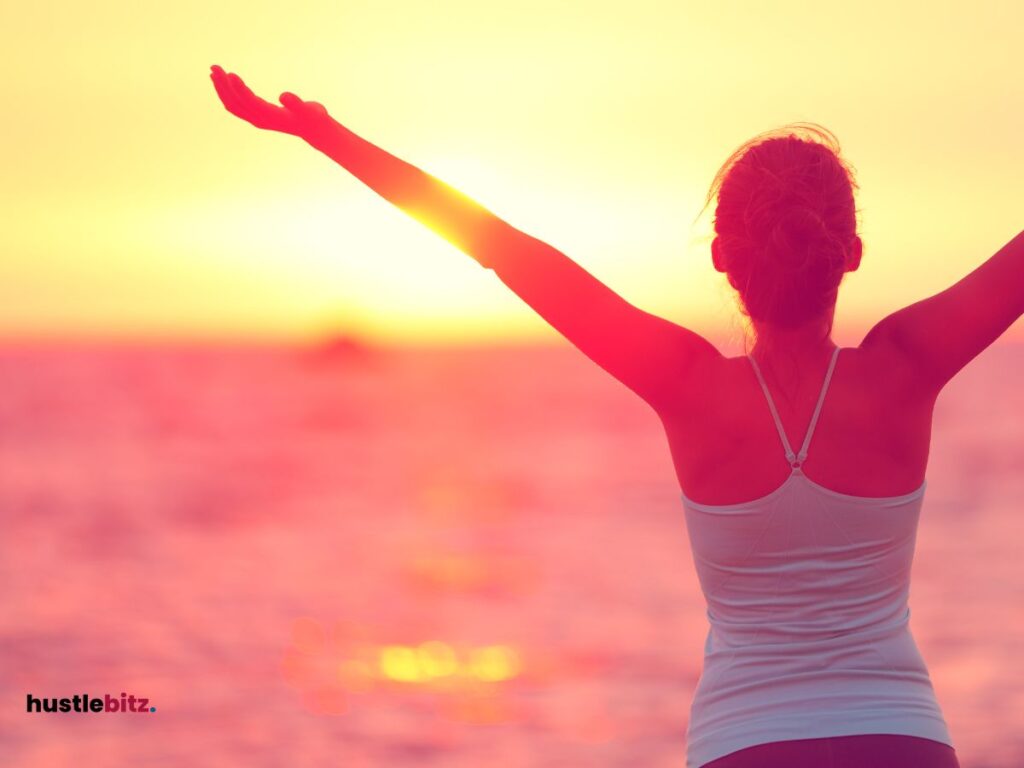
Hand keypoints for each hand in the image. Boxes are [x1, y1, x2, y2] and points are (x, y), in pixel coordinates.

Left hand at [209, 64, 334, 142]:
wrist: (314, 129)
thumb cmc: (313, 117)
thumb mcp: (310, 110)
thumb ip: (297, 103)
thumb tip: (283, 95)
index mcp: (271, 117)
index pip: (249, 102)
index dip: (238, 88)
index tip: (229, 73)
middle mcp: (260, 120)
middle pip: (235, 103)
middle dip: (223, 85)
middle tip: (214, 66)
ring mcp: (257, 119)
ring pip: (233, 105)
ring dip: (221, 88)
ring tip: (213, 71)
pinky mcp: (257, 116)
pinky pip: (237, 106)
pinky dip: (227, 94)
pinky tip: (224, 82)